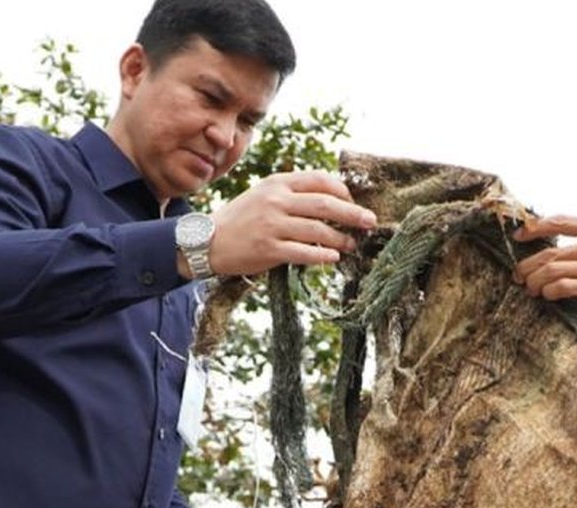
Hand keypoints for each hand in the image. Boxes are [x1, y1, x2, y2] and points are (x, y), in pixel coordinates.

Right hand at [205, 170, 376, 275]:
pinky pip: (304, 252)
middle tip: (370, 222)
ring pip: (318, 230)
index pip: (320, 180)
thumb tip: (332, 200)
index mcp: (278, 183)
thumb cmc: (241, 218)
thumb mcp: (264, 194)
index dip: (343, 191)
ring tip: (353, 244)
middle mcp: (276, 201)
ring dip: (341, 238)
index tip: (353, 202)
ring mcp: (272, 225)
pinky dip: (323, 255)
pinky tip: (334, 258)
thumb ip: (292, 194)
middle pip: (326, 204)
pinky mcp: (269, 249)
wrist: (206, 240)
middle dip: (353, 214)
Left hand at [512, 215, 576, 331]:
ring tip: (531, 287)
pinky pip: (562, 287)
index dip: (533, 228)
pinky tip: (549, 295)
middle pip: (549, 252)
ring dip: (534, 281)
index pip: (558, 221)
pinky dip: (550, 292)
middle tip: (519, 274)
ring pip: (551, 270)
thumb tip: (553, 246)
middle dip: (527, 265)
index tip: (519, 236)